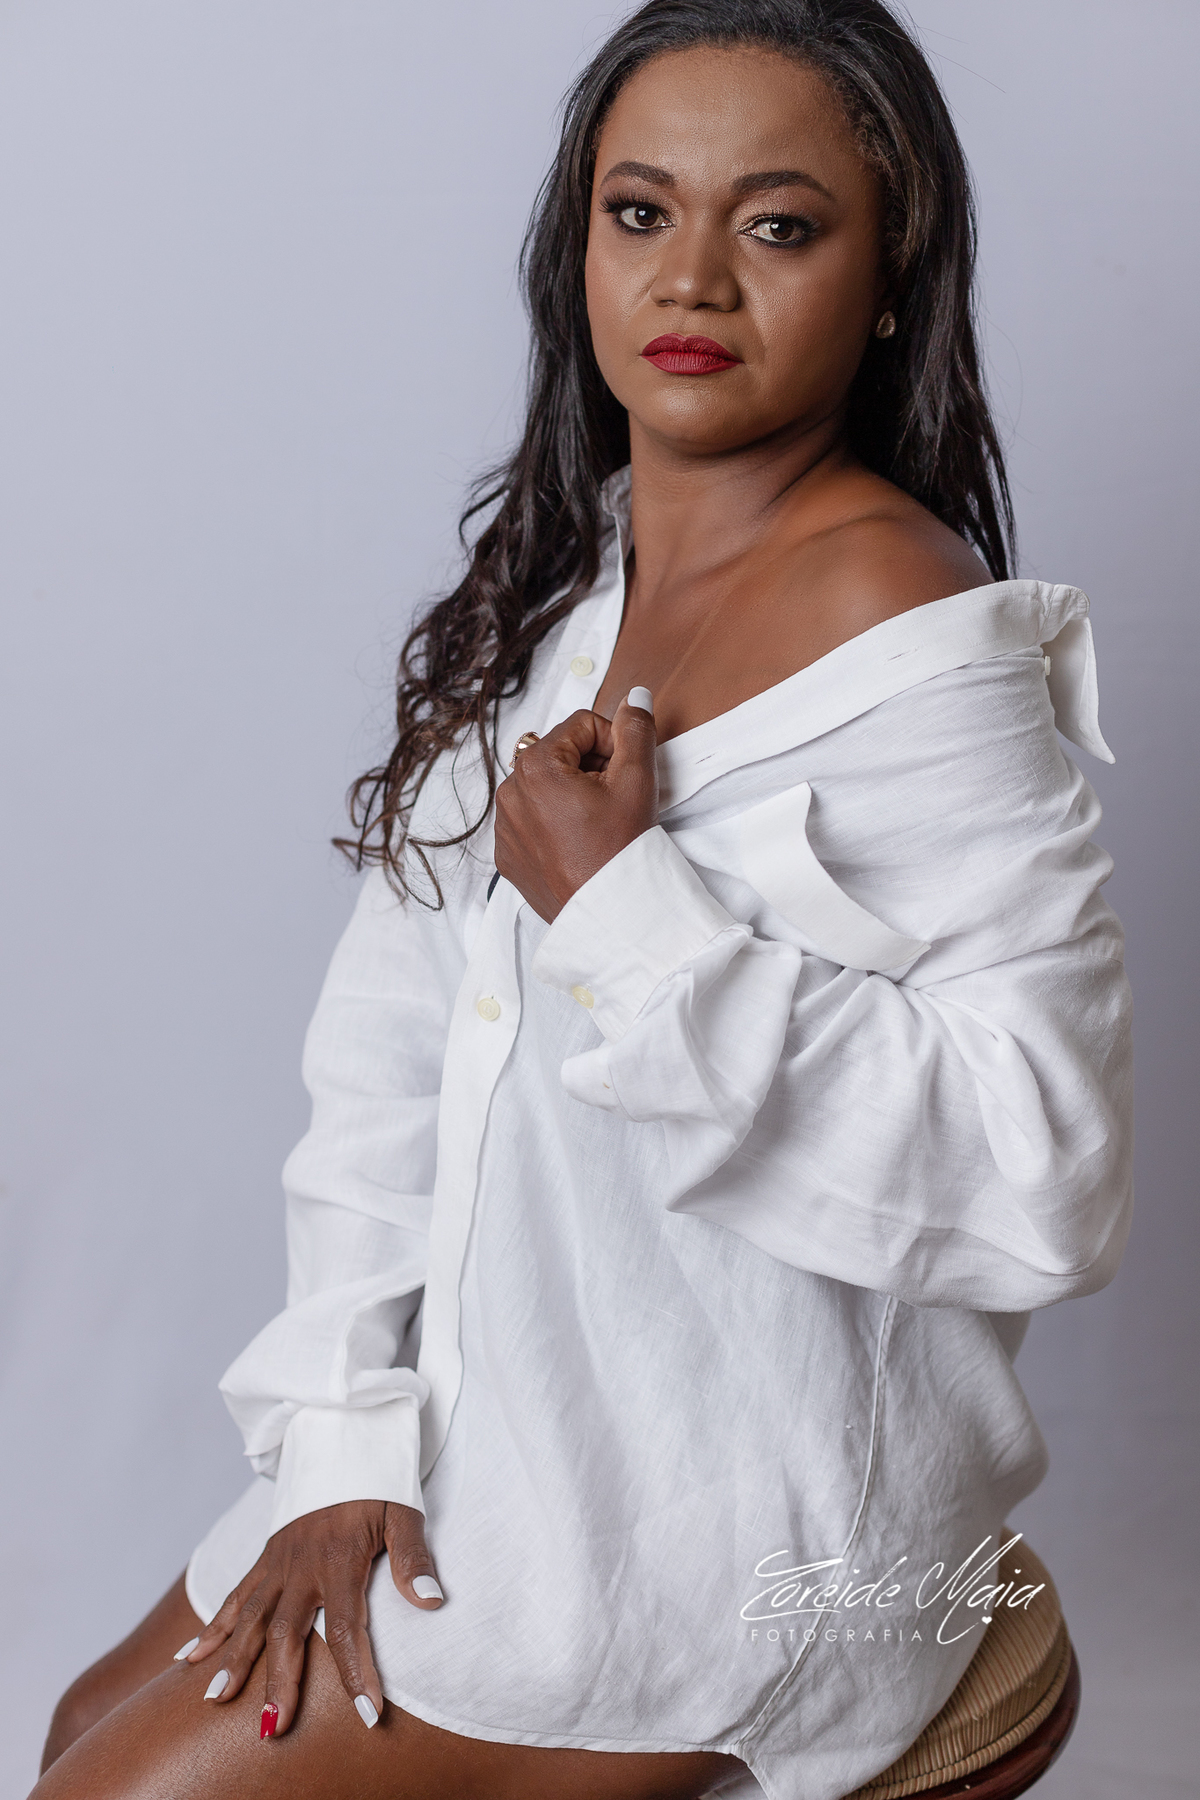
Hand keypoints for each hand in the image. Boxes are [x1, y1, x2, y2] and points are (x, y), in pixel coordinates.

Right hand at [178, 1499, 440, 1736]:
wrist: (345, 1435)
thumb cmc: (381, 1479)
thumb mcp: (404, 1512)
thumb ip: (413, 1558)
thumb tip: (431, 1602)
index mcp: (340, 1558)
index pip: (347, 1627)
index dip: (357, 1673)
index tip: (368, 1714)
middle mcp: (302, 1564)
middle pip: (284, 1631)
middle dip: (278, 1681)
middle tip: (272, 1728)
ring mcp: (278, 1561)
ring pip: (249, 1617)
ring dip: (232, 1659)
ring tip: (215, 1702)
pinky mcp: (266, 1556)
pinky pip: (234, 1594)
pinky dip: (212, 1626)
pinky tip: (188, 1659)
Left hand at [494, 690, 657, 921]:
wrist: (608, 917)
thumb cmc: (621, 851)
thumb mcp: (637, 781)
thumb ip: (636, 730)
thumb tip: (636, 696)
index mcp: (535, 765)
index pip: (582, 725)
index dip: (613, 743)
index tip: (626, 774)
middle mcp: (509, 791)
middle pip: (560, 754)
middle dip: (590, 768)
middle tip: (614, 800)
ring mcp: (504, 826)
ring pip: (544, 786)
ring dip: (572, 793)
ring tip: (597, 824)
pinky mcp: (507, 854)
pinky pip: (531, 819)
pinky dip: (554, 822)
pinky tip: (579, 844)